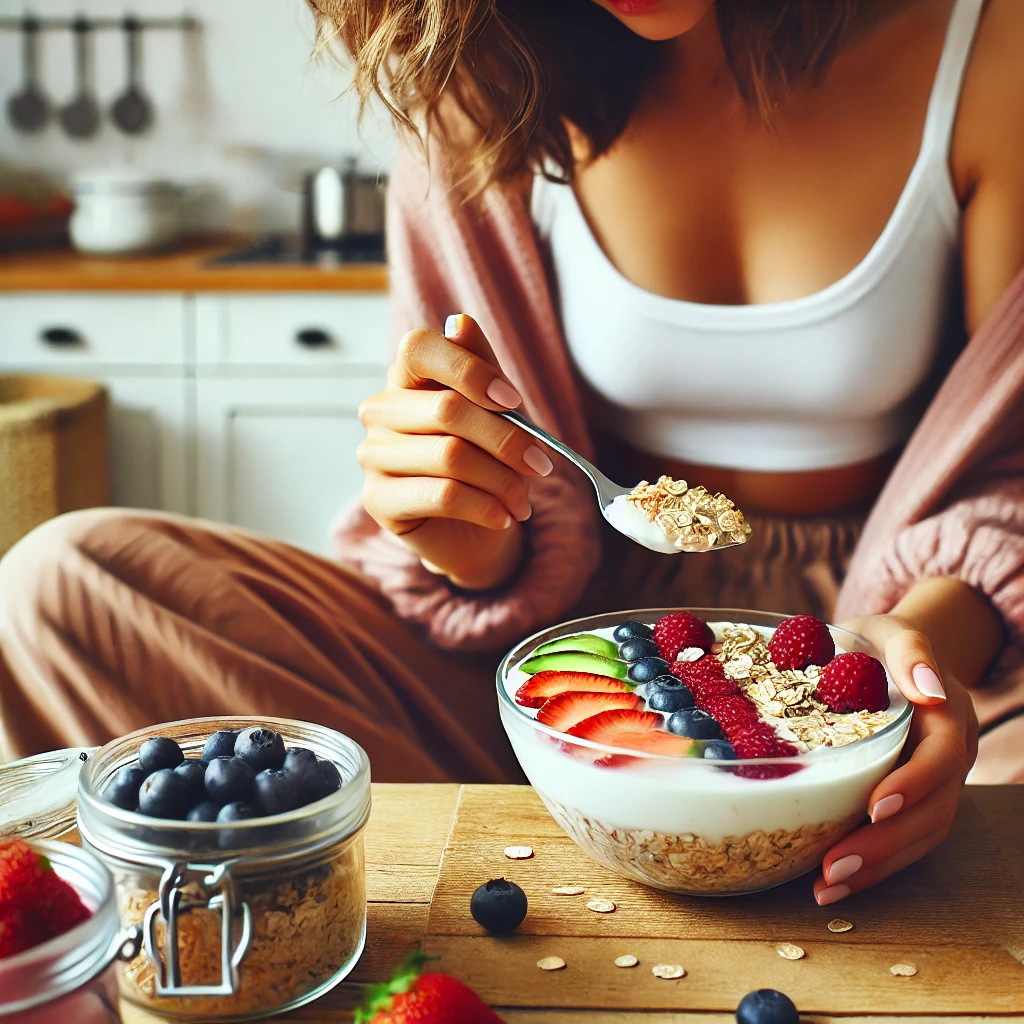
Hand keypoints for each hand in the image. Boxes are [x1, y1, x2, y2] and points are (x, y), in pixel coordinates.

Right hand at [357, 313, 553, 589]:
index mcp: (405, 378)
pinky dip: (485, 507)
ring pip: (451, 457)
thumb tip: (461, 321)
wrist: (471, 531)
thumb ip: (481, 367)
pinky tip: (502, 515)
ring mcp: (372, 455)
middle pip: (447, 409)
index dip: (468, 369)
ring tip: (522, 500)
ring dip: (502, 481)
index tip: (512, 400)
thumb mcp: (495, 411)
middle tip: (540, 465)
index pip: (419, 347)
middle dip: (506, 440)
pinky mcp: (378, 500)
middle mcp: (380, 411)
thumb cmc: (483, 462)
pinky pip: (443, 495)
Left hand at [813, 613, 978, 904]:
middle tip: (834, 866)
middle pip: (932, 810)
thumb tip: (927, 686)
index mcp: (946, 714)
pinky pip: (903, 841)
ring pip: (919, 836)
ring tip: (826, 888)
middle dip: (885, 843)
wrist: (887, 655)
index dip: (913, 783)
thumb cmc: (876, 641)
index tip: (876, 807)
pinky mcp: (913, 802)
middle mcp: (949, 756)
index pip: (941, 755)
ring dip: (876, 867)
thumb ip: (909, 649)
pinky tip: (833, 884)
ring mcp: (935, 784)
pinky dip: (872, 865)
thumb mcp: (888, 631)